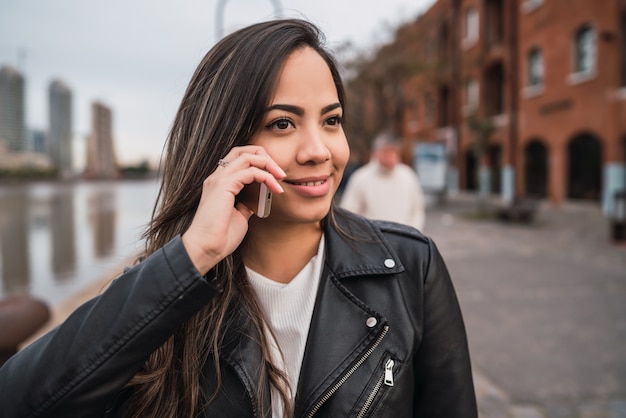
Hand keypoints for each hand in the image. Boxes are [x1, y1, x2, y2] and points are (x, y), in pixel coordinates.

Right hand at [181, 145, 284, 274]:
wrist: (206, 248)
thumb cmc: (221, 237)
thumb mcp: (239, 216)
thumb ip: (246, 204)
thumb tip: (257, 200)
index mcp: (219, 183)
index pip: (239, 159)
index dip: (259, 162)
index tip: (275, 176)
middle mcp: (217, 177)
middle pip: (243, 150)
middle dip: (264, 156)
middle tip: (280, 171)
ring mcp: (219, 179)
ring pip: (247, 156)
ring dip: (268, 164)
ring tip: (281, 177)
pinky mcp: (223, 185)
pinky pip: (250, 171)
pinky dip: (266, 176)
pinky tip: (275, 188)